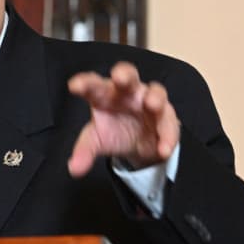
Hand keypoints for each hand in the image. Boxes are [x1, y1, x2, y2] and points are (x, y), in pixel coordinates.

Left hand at [67, 62, 179, 176]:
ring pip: (155, 91)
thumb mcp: (96, 141)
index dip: (84, 83)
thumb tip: (74, 169)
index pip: (93, 85)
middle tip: (120, 78)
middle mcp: (127, 92)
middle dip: (124, 74)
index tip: (74, 86)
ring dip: (155, 97)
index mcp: (104, 94)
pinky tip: (163, 149)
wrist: (138, 144)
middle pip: (127, 74)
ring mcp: (149, 100)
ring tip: (151, 105)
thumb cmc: (113, 131)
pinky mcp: (166, 116)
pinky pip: (169, 122)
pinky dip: (167, 135)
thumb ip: (85, 151)